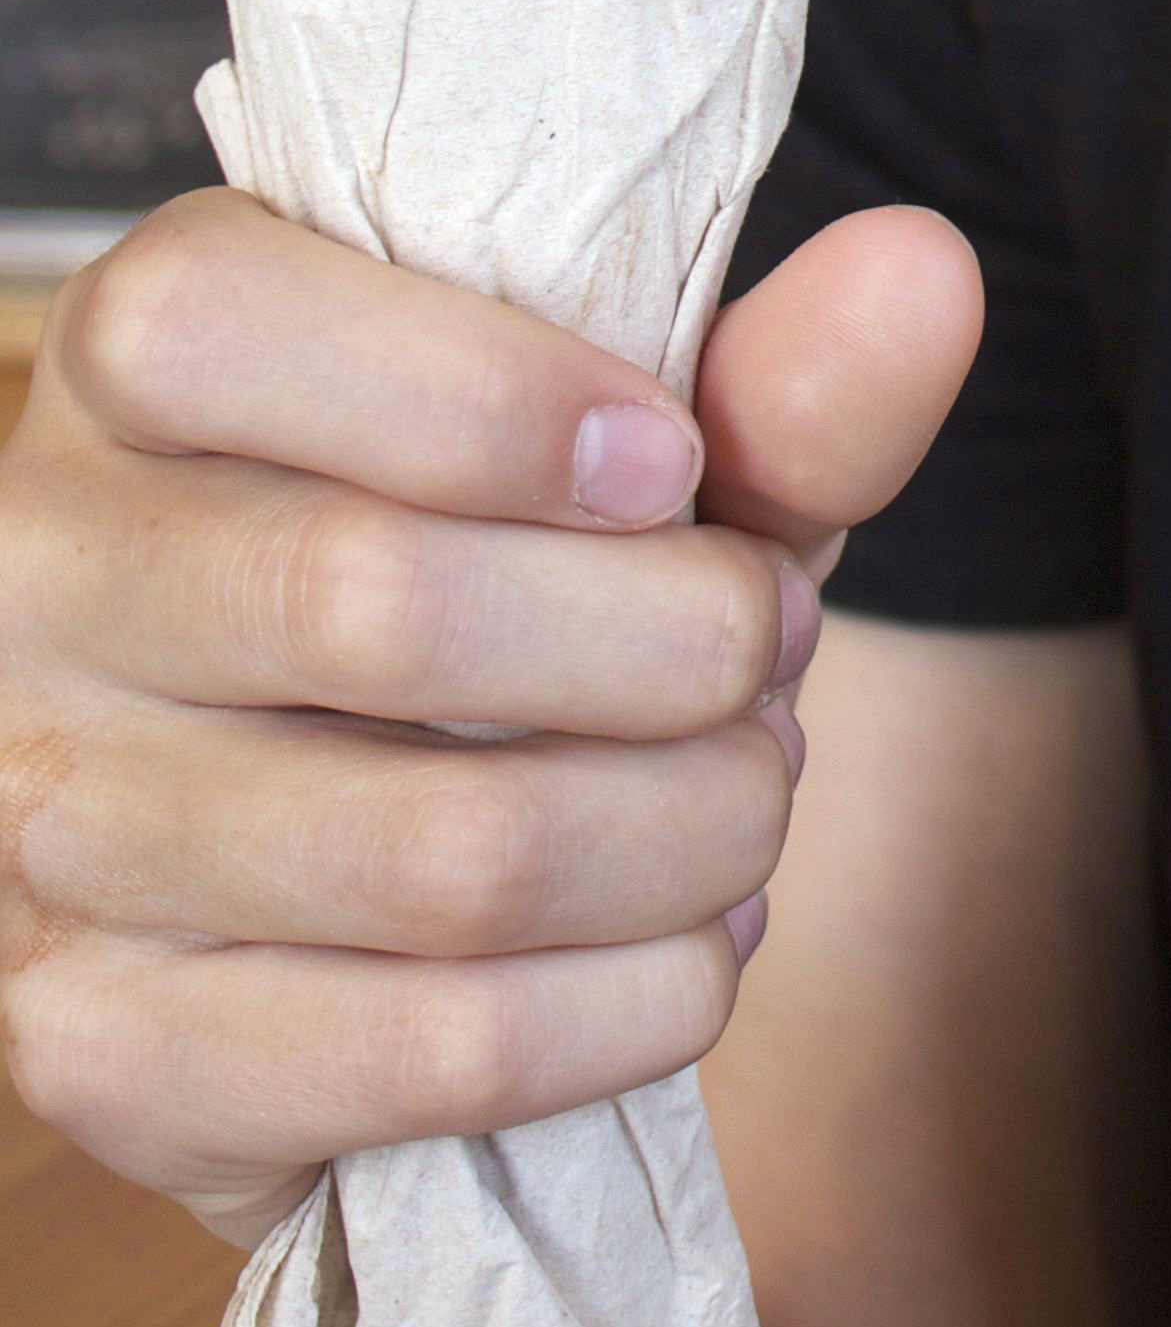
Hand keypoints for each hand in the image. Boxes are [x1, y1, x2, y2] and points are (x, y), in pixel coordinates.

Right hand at [0, 190, 979, 1248]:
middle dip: (669, 643)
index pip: (232, 332)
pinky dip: (633, 1003)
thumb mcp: (645, 449)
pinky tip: (688, 941)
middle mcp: (39, 577)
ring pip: (436, 854)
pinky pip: (430, 1051)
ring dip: (685, 830)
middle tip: (766, 647)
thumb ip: (775, 374)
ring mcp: (46, 826)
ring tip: (748, 790)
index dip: (502, 404)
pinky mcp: (103, 1049)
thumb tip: (925, 275)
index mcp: (140, 358)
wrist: (373, 820)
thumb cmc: (509, 566)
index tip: (674, 469)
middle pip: (378, 608)